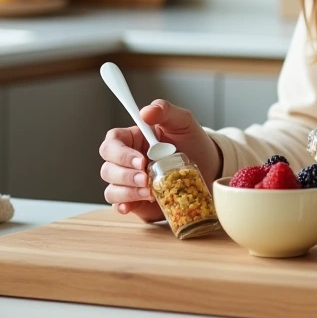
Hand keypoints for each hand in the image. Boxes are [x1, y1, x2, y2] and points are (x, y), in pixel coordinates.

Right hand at [98, 100, 221, 221]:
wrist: (208, 167)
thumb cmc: (192, 142)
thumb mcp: (182, 122)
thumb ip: (165, 111)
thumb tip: (146, 111)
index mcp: (132, 139)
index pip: (112, 142)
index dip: (120, 153)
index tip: (140, 160)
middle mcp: (127, 161)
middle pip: (108, 168)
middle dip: (125, 176)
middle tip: (146, 178)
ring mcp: (130, 182)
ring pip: (112, 189)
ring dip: (127, 192)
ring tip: (149, 192)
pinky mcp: (136, 200)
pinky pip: (120, 205)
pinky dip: (124, 206)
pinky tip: (132, 206)